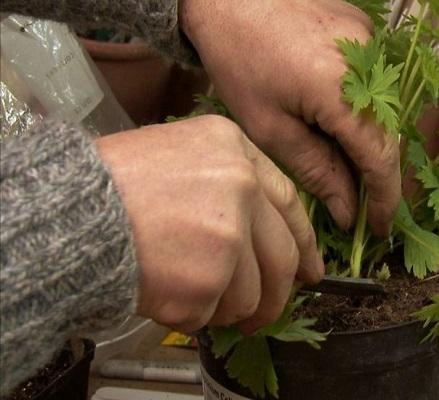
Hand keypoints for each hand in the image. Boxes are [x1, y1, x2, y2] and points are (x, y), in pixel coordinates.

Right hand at [96, 116, 323, 333]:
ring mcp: (227, 236)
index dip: (304, 243)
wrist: (70, 210)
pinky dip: (190, 315)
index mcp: (236, 150)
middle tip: (261, 314)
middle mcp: (241, 188)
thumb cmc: (118, 182)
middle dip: (275, 296)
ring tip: (186, 292)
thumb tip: (265, 238)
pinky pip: (211, 314)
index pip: (290, 205)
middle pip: (282, 258)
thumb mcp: (182, 154)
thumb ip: (231, 185)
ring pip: (250, 296)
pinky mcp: (205, 281)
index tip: (310, 271)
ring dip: (223, 307)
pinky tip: (164, 292)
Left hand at [179, 0, 400, 236]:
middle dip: (376, 176)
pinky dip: (362, 111)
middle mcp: (369, 63)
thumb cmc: (238, 61)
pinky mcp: (363, 31)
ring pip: (383, 110)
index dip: (384, 199)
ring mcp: (370, 42)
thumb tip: (348, 211)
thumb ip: (317, 171)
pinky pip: (373, 84)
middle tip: (359, 206)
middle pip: (387, 135)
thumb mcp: (269, 128)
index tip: (379, 229)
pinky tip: (336, 124)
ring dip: (368, 144)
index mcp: (342, 90)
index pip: (380, 159)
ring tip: (344, 169)